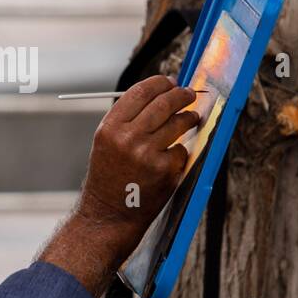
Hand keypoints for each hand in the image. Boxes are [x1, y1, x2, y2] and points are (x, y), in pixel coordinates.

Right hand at [39, 75, 199, 295]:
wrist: (107, 215)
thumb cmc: (109, 177)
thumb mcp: (106, 142)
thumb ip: (127, 119)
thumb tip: (160, 95)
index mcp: (110, 127)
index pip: (141, 91)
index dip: (160, 83)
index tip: (170, 82)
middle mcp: (127, 137)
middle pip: (164, 102)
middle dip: (181, 95)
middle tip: (189, 94)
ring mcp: (147, 154)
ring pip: (179, 123)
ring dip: (189, 118)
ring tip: (192, 118)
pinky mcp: (164, 170)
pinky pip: (181, 150)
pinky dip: (180, 151)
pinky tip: (172, 158)